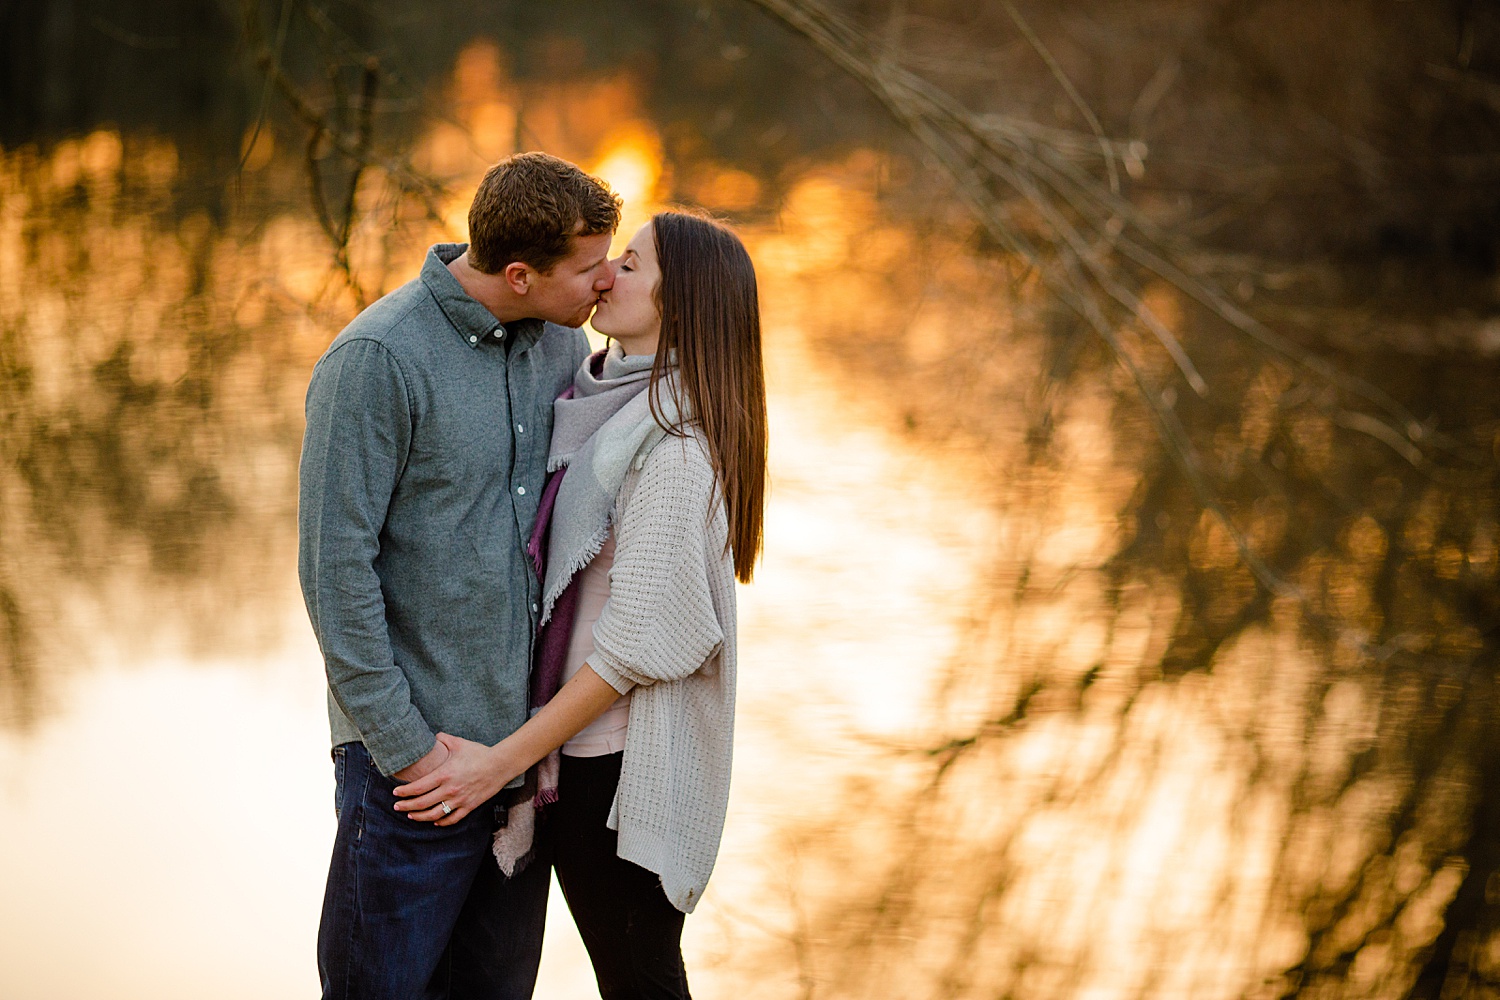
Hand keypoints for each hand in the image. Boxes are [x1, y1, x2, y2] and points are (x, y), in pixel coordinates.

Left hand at [393, 732, 521, 825]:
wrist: (501, 764)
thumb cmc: (479, 752)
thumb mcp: (459, 743)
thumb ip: (443, 739)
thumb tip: (432, 735)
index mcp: (444, 774)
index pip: (418, 787)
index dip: (404, 792)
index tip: (396, 793)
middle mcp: (449, 790)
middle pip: (422, 803)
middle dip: (406, 806)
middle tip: (397, 806)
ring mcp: (459, 800)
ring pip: (434, 814)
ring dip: (420, 817)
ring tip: (411, 815)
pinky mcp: (469, 806)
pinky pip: (452, 819)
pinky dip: (441, 822)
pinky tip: (435, 821)